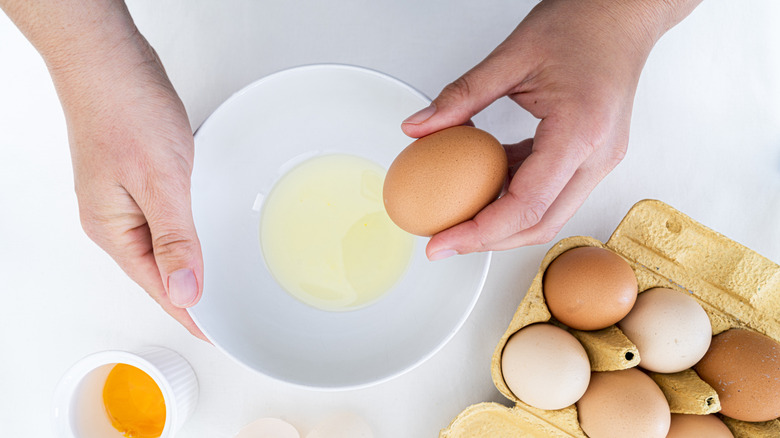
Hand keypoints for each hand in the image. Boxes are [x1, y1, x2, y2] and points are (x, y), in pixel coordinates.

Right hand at [57, 40, 205, 339]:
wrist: (109, 60)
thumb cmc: (124, 110)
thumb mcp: (160, 182)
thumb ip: (174, 239)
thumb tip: (183, 291)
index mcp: (113, 229)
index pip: (156, 287)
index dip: (186, 312)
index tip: (212, 333)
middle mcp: (113, 218)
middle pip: (154, 271)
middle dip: (186, 296)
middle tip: (218, 317)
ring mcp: (123, 197)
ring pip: (159, 245)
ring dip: (186, 265)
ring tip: (212, 286)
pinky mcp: (135, 175)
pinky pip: (163, 218)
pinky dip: (183, 233)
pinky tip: (197, 234)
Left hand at [402, 0, 699, 259]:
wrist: (623, 13)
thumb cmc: (582, 24)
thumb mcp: (512, 56)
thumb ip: (461, 96)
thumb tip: (418, 128)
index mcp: (581, 132)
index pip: (527, 205)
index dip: (480, 232)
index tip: (442, 241)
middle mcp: (598, 156)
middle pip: (540, 224)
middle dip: (488, 241)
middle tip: (444, 240)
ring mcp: (600, 160)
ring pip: (548, 215)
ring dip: (502, 223)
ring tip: (458, 217)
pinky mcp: (593, 157)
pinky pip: (552, 192)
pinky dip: (516, 197)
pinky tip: (484, 185)